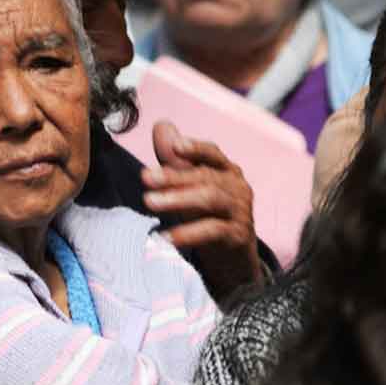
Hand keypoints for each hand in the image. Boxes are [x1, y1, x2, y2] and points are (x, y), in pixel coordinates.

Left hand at [142, 120, 262, 300]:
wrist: (232, 258)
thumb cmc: (208, 215)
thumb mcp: (190, 188)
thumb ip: (175, 160)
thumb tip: (161, 126)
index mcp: (226, 170)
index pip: (212, 153)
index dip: (195, 149)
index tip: (175, 146)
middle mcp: (237, 187)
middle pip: (205, 177)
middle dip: (173, 176)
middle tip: (145, 177)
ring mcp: (241, 211)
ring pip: (210, 199)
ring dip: (177, 200)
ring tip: (149, 203)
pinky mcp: (238, 236)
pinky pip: (213, 231)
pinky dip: (189, 233)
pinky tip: (167, 237)